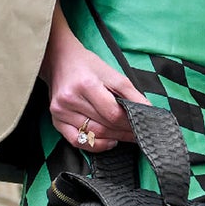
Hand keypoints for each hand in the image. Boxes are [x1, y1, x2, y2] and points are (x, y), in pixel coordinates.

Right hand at [43, 9, 149, 151]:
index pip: (113, 113)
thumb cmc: (88, 66)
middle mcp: (70, 99)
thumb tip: (149, 111)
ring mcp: (60, 112)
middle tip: (138, 134)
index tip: (142, 125)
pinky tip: (108, 141)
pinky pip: (76, 141)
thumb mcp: (113, 74)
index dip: (130, 122)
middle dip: (124, 132)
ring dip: (114, 138)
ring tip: (126, 137)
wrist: (58, 60)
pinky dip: (95, 145)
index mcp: (86, 85)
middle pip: (104, 126)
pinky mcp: (56, 120)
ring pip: (93, 135)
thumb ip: (132, 94)